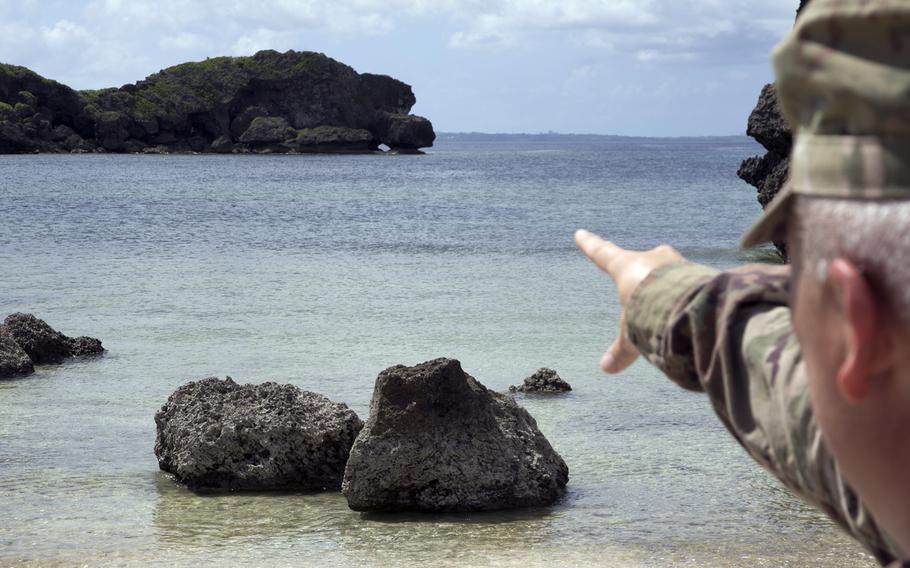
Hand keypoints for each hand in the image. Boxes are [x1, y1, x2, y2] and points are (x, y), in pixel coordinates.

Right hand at [574, 229, 684, 372]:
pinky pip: (688, 279)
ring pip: (669, 268)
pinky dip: (687, 290)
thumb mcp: (632, 334)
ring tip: (671, 298)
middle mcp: (651, 259)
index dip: (590, 245)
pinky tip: (691, 304)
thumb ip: (621, 350)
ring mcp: (676, 263)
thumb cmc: (650, 313)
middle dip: (641, 267)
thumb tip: (605, 368)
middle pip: (642, 259)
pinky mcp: (697, 272)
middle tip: (640, 274)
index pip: (602, 254)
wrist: (689, 304)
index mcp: (627, 267)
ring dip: (668, 280)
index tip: (580, 233)